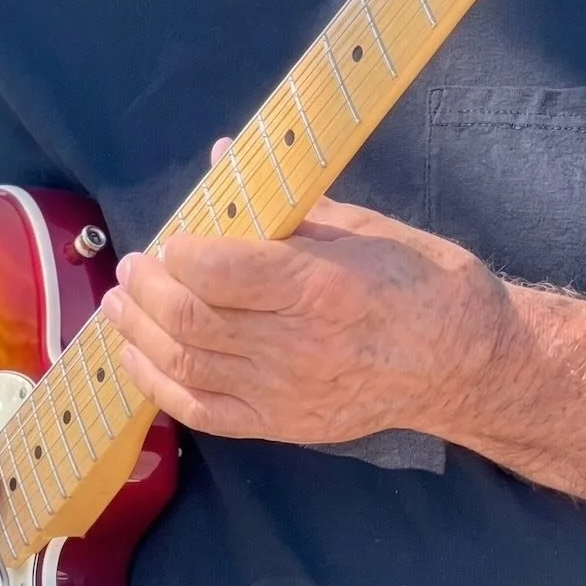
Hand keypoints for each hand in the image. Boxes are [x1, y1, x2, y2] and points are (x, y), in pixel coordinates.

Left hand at [102, 178, 511, 445]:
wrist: (466, 363)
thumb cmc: (423, 281)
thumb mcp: (365, 227)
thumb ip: (287, 203)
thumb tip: (223, 160)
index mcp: (323, 285)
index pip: (223, 271)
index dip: (182, 253)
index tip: (169, 238)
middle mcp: (299, 344)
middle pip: (195, 318)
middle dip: (149, 289)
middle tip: (133, 265)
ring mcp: (288, 393)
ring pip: (188, 363)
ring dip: (140, 332)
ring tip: (119, 303)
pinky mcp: (284, 425)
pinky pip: (204, 411)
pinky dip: (159, 384)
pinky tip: (135, 357)